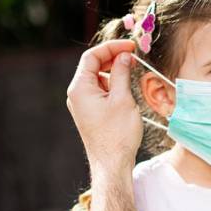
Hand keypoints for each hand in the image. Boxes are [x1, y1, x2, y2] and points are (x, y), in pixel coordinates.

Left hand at [67, 40, 140, 174]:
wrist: (111, 163)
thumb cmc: (117, 134)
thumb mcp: (123, 98)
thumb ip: (121, 73)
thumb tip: (124, 56)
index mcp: (80, 88)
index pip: (92, 57)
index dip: (112, 48)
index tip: (131, 46)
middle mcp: (76, 94)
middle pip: (92, 66)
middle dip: (113, 58)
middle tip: (133, 56)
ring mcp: (82, 104)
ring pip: (97, 78)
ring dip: (113, 72)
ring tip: (131, 73)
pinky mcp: (89, 113)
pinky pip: (99, 91)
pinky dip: (112, 85)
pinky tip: (125, 89)